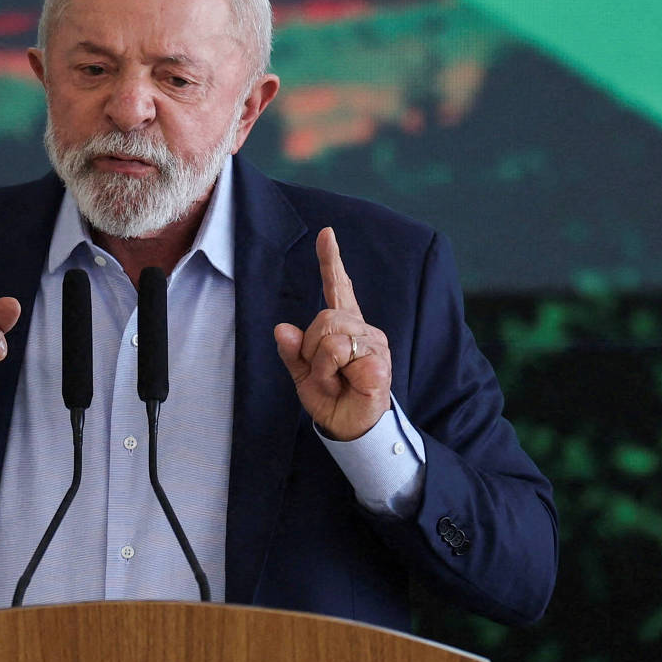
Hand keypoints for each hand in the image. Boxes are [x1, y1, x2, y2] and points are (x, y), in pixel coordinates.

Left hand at [273, 226, 391, 440]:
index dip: (331, 262)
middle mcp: (362, 329)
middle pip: (325, 316)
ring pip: (330, 334)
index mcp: (344, 328)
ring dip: (320, 363)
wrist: (350, 427)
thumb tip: (282, 329)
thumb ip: (293, 352)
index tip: (326, 235)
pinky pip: (340, 353)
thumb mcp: (303, 374)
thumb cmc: (332, 399)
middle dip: (311, 347)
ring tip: (334, 380)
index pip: (338, 288)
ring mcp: (374, 344)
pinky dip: (330, 372)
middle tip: (321, 372)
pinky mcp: (379, 361)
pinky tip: (345, 384)